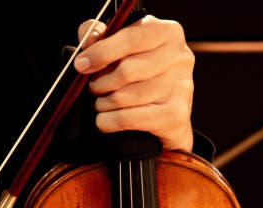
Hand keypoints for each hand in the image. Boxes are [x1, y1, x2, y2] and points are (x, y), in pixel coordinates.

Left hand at [73, 15, 194, 151]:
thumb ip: (103, 36)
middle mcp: (180, 58)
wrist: (170, 115)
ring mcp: (181, 87)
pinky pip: (130, 118)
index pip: (131, 38)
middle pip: (127, 71)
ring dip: (104, 102)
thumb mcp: (126, 47)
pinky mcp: (175, 114)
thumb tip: (88, 39)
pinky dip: (109, 121)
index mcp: (168, 32)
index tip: (81, 64)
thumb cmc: (145, 75)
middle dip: (101, 82)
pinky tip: (104, 119)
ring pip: (126, 96)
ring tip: (101, 103)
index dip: (101, 52)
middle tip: (94, 88)